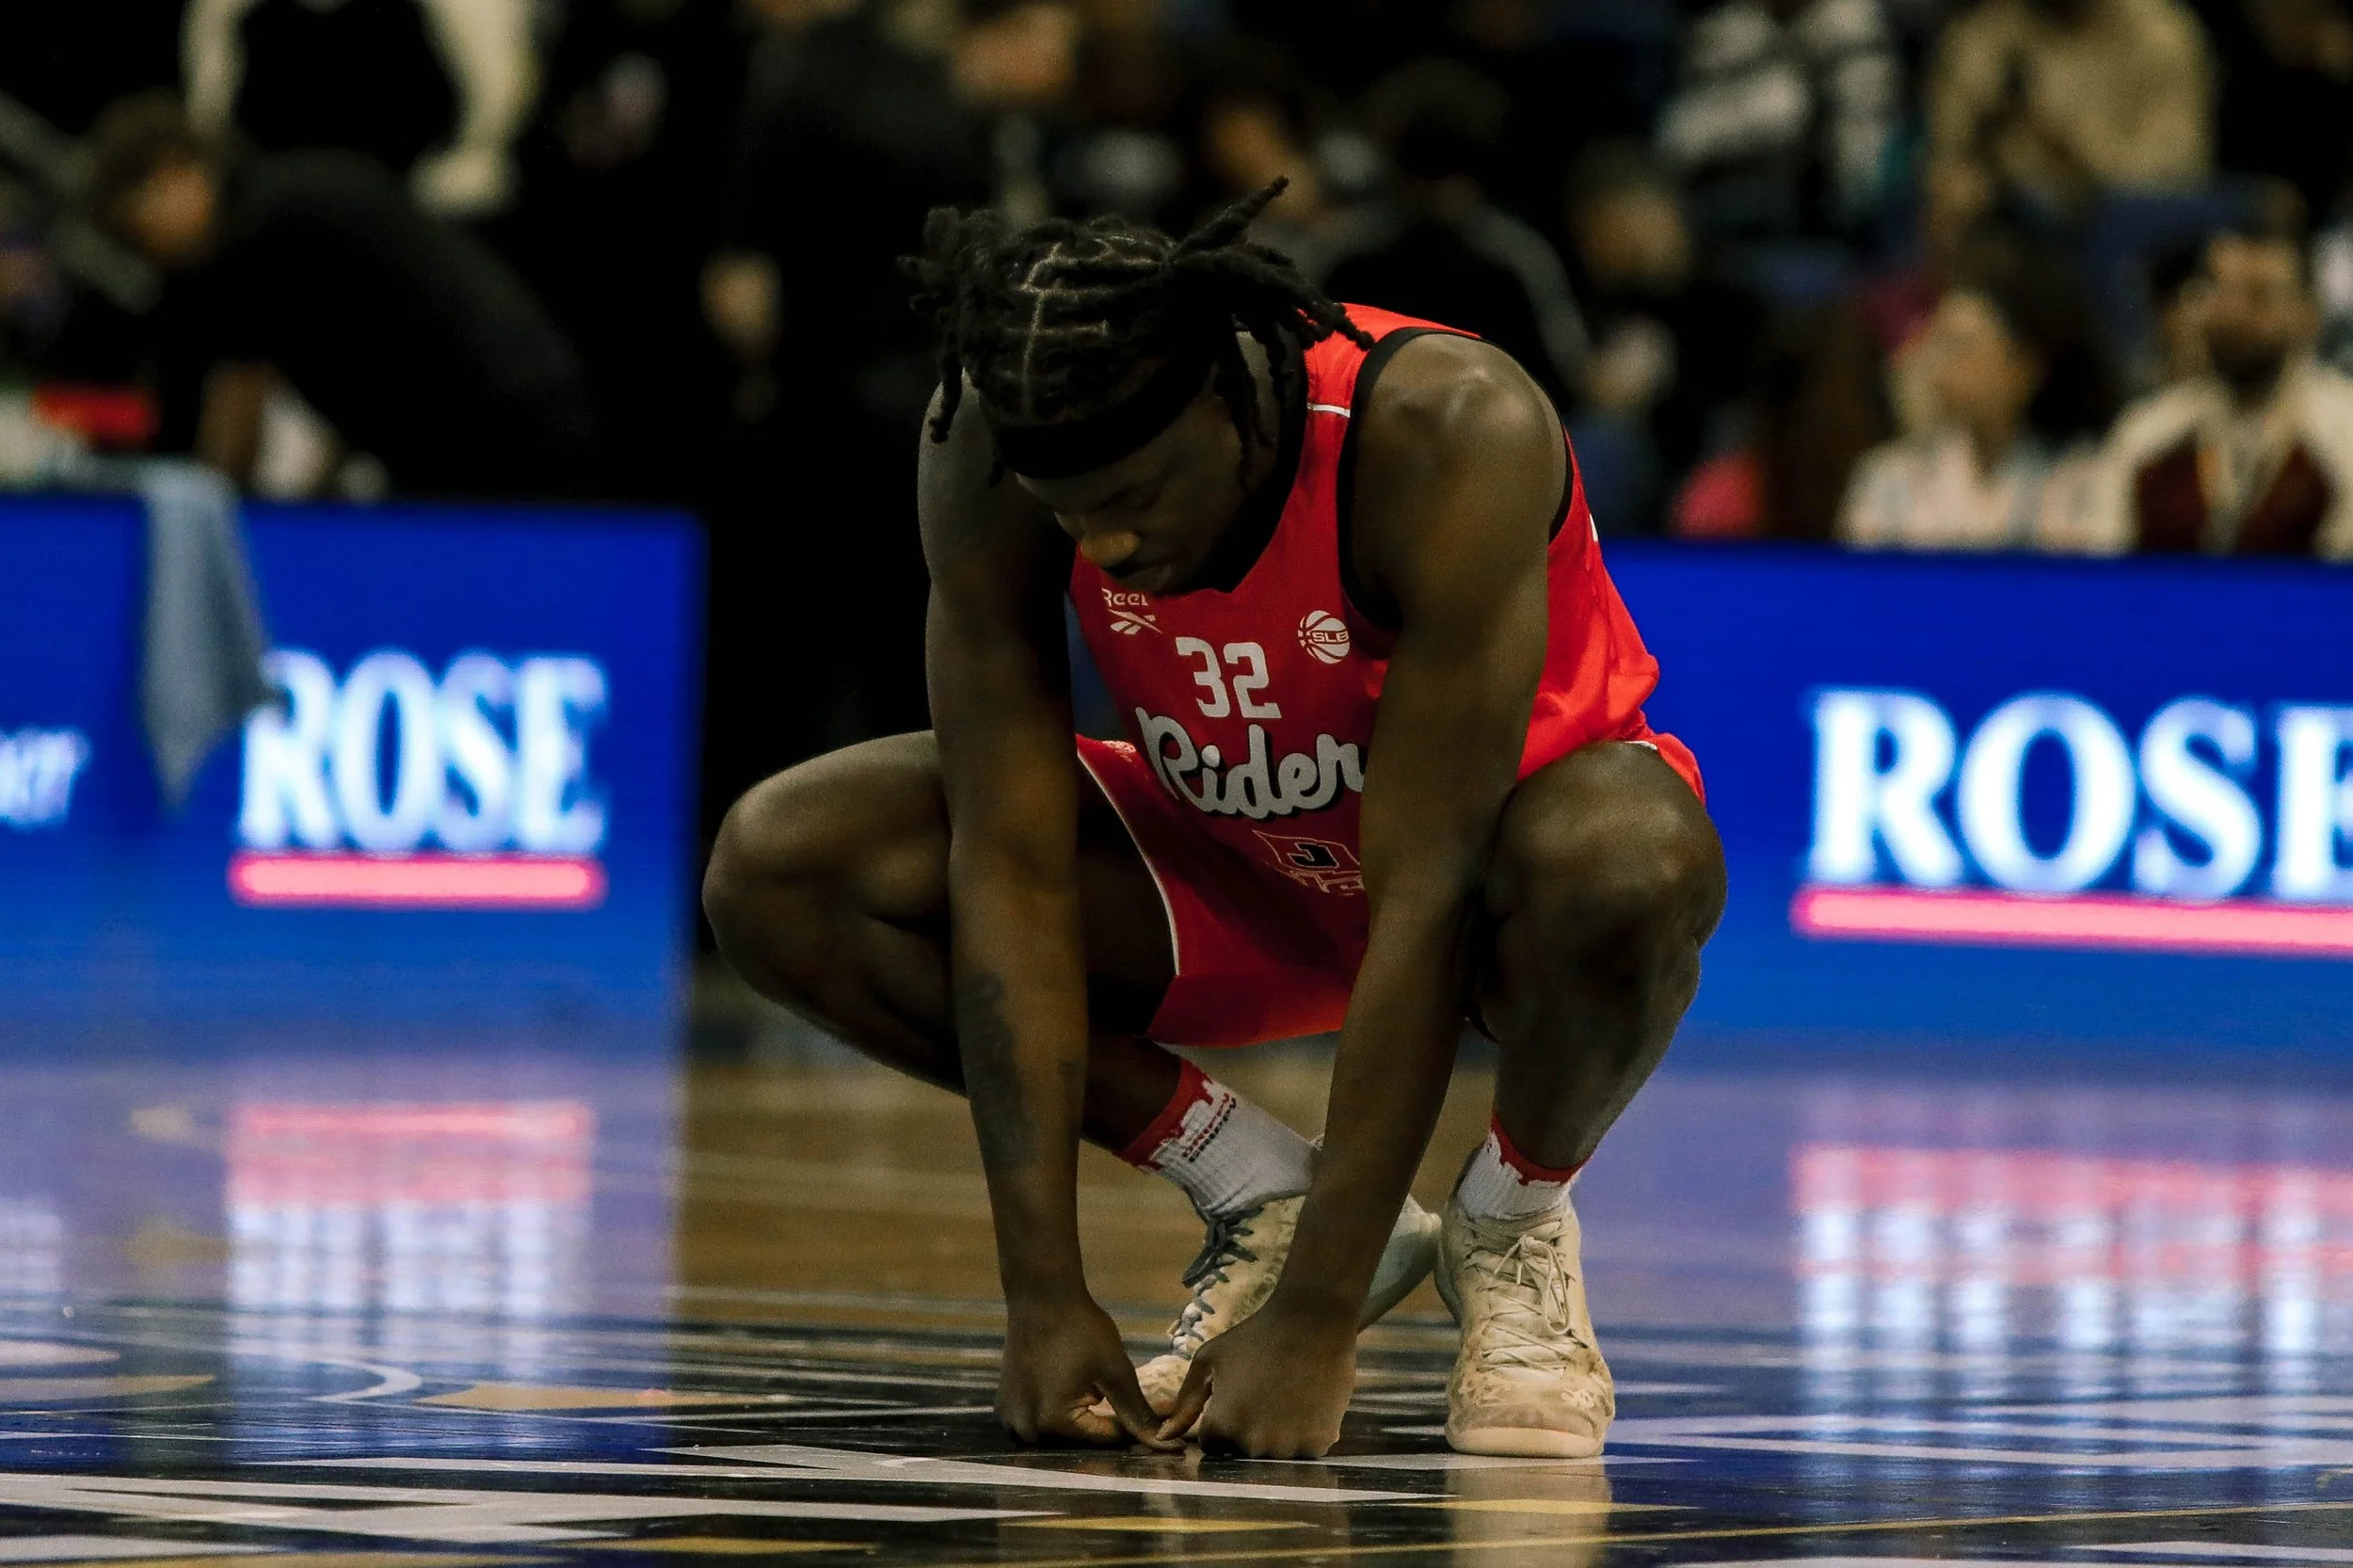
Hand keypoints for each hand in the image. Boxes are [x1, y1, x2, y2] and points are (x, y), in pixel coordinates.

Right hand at [999, 1296, 1173, 1448]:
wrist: (1041, 1297)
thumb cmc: (1081, 1330)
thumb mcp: (1116, 1372)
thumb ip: (1136, 1412)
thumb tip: (1164, 1444)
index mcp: (1052, 1422)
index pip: (1104, 1438)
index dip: (1131, 1424)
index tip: (1154, 1413)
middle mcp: (1025, 1429)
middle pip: (1078, 1440)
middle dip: (1103, 1420)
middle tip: (1120, 1393)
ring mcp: (1009, 1419)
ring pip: (1057, 1434)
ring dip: (1077, 1419)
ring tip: (1091, 1387)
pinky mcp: (1003, 1407)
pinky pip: (1036, 1422)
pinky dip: (1053, 1411)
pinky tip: (1065, 1387)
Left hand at [1156, 1301, 1356, 1457]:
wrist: (1313, 1323)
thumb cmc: (1256, 1336)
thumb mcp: (1209, 1361)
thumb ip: (1185, 1403)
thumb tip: (1162, 1438)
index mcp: (1222, 1423)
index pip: (1212, 1442)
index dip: (1222, 1419)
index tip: (1237, 1395)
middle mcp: (1252, 1442)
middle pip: (1242, 1450)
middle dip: (1247, 1429)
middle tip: (1264, 1393)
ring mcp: (1286, 1446)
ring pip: (1273, 1454)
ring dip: (1276, 1435)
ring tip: (1286, 1397)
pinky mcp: (1317, 1445)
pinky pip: (1302, 1451)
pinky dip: (1303, 1435)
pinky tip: (1305, 1404)